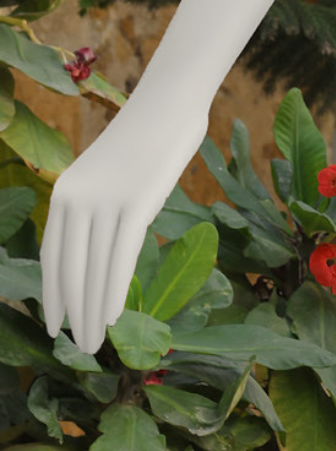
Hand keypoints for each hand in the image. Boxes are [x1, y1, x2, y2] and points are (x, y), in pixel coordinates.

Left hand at [41, 104, 208, 354]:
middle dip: (74, 314)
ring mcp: (106, 200)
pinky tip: (115, 315)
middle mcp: (76, 199)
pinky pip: (121, 257)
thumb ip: (96, 210)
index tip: (56, 326)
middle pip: (71, 270)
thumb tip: (98, 254)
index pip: (53, 257)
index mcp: (64, 193)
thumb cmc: (144, 139)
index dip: (53, 296)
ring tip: (96, 343)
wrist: (167, 103)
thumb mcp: (107, 176)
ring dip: (94, 312)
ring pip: (95, 270)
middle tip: (81, 348)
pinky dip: (114, 290)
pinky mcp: (136, 201)